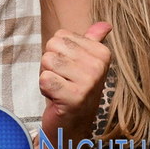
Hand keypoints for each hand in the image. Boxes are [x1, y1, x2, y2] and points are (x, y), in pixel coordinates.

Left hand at [39, 22, 111, 148]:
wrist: (73, 124)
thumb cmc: (75, 87)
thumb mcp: (85, 62)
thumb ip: (92, 41)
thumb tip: (105, 24)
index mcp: (101, 53)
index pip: (60, 35)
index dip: (58, 52)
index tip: (69, 69)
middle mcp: (98, 66)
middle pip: (51, 46)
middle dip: (50, 64)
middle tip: (63, 80)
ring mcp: (88, 82)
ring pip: (46, 61)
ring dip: (47, 76)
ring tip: (60, 88)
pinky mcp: (74, 97)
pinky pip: (44, 79)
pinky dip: (45, 89)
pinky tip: (57, 98)